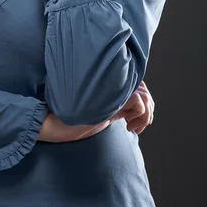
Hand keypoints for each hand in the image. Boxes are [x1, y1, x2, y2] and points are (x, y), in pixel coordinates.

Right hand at [38, 80, 153, 141]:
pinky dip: (139, 117)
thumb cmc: (77, 117)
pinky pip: (139, 102)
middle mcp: (114, 81)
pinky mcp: (113, 96)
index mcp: (111, 82)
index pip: (140, 85)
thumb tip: (140, 105)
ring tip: (130, 125)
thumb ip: (117, 102)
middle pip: (145, 90)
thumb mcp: (103, 109)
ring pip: (145, 97)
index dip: (144, 102)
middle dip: (147, 111)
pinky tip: (127, 125)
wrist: (60, 120)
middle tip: (134, 125)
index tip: (133, 120)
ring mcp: (114, 88)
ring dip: (143, 116)